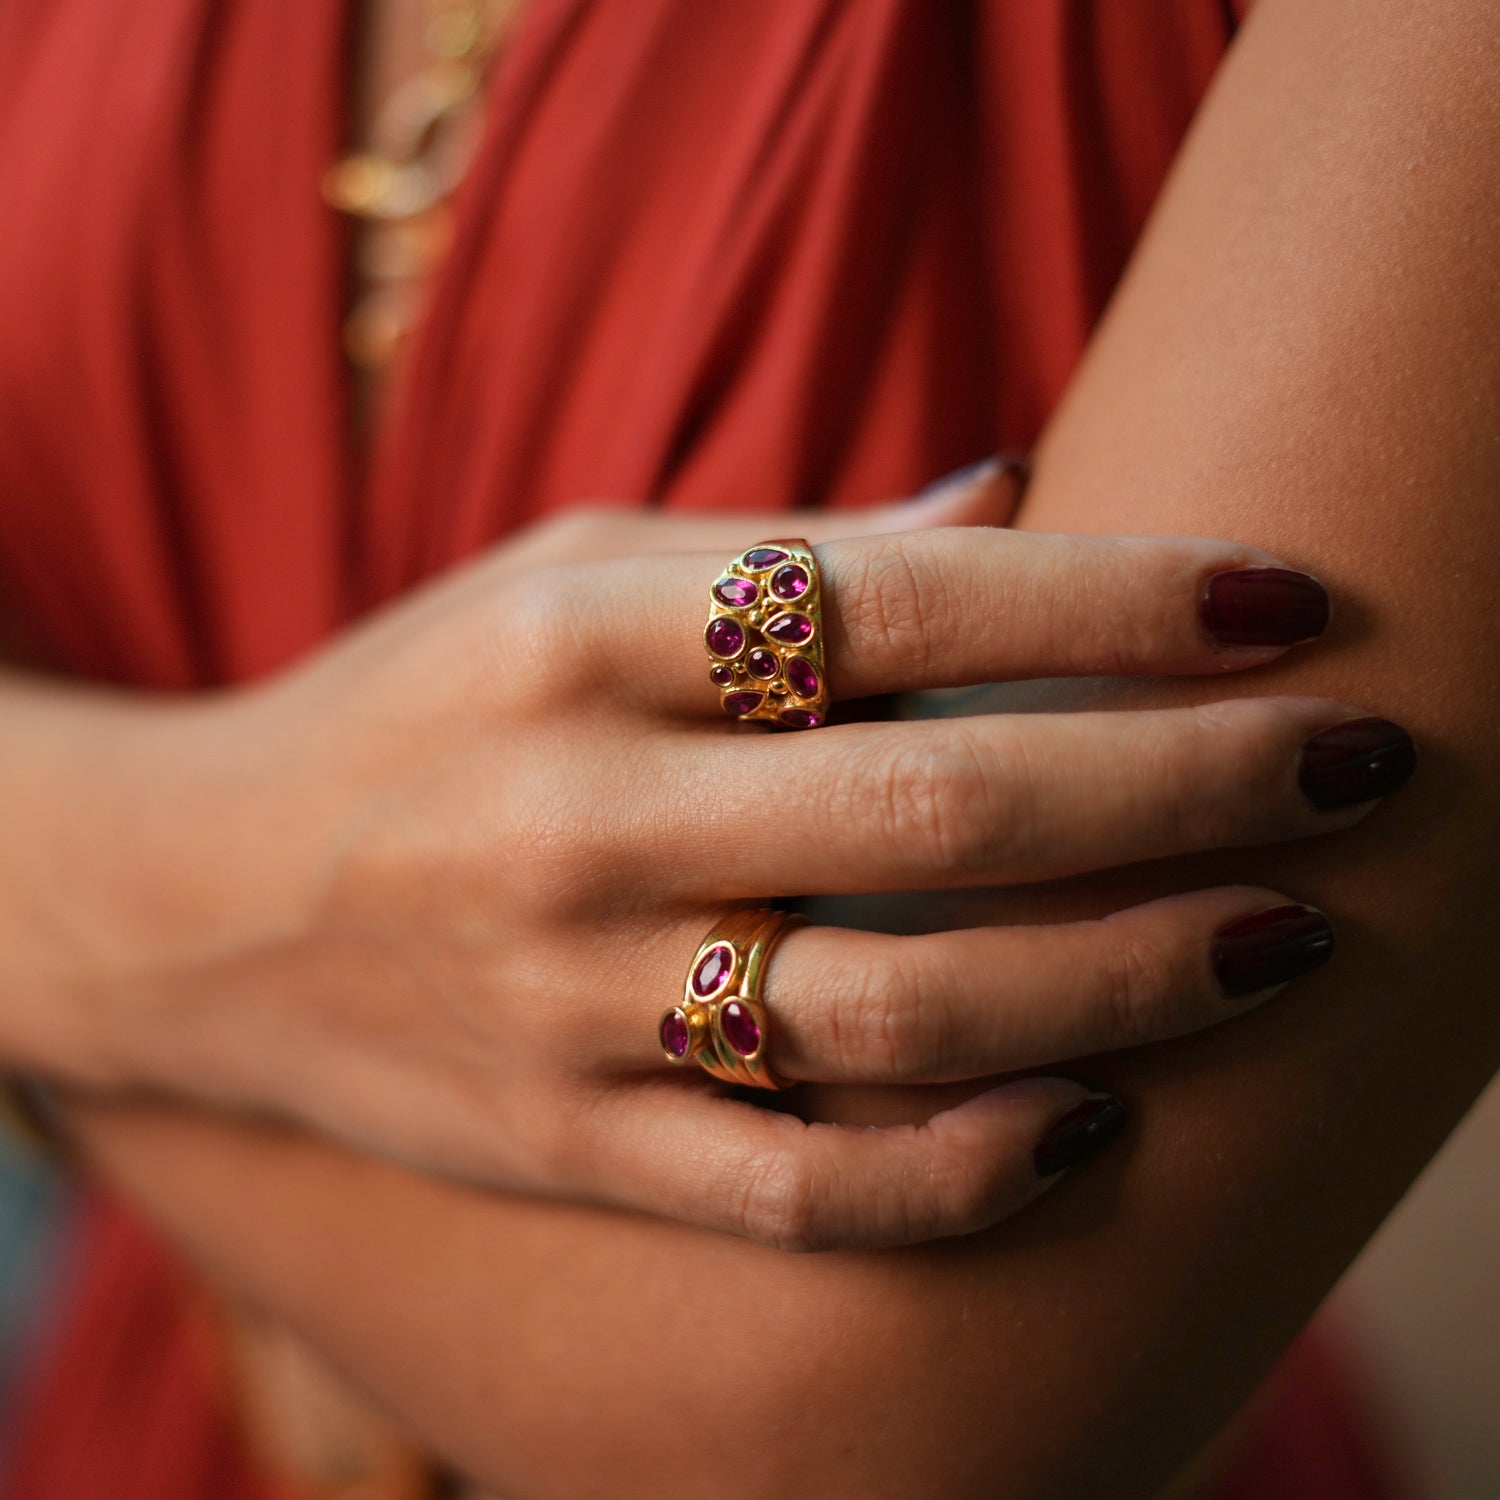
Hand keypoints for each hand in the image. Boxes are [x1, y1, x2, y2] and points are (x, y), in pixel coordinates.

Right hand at [60, 467, 1409, 1249]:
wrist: (188, 904)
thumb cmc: (418, 703)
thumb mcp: (559, 571)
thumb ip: (780, 547)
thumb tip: (1024, 500)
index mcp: (579, 636)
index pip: (902, 602)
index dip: (1119, 598)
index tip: (1286, 595)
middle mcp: (577, 819)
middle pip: (943, 814)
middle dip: (1184, 788)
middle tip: (1357, 765)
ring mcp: (567, 1002)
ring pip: (899, 1017)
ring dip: (1123, 983)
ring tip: (1286, 938)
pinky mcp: (561, 1144)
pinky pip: (794, 1192)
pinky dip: (963, 1172)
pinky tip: (1096, 1125)